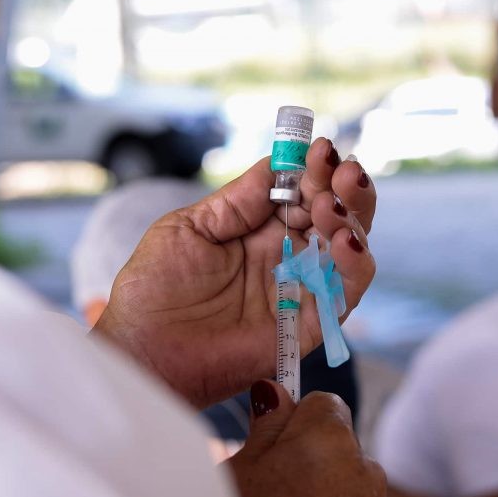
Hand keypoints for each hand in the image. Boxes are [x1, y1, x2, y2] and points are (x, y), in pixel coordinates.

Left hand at [94, 139, 375, 407]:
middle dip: (342, 188)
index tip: (319, 149)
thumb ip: (237, 201)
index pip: (300, 192)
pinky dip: (354, 265)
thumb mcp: (190, 228)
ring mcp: (298, 289)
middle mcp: (284, 256)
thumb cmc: (155, 286)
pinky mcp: (308, 325)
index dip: (314, 170)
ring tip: (332, 203)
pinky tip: (344, 241)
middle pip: (333, 216)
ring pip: (347, 249)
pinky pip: (344, 293)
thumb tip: (277, 162)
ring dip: (352, 219)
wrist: (143, 347)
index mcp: (256, 229)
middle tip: (340, 170)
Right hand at [229, 381, 390, 496]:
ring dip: (324, 485)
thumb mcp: (242, 468)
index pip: (323, 400)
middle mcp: (364, 465)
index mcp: (330, 436)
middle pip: (335, 440)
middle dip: (308, 451)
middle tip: (271, 480)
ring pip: (346, 476)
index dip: (296, 415)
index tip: (274, 436)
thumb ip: (267, 422)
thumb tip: (275, 390)